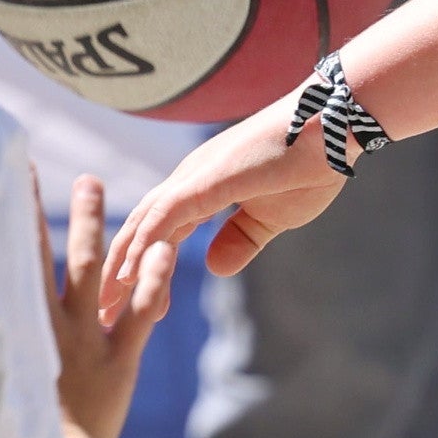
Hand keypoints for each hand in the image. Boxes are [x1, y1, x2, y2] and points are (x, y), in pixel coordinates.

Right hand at [42, 169, 167, 437]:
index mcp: (2, 335)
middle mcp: (38, 327)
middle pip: (35, 251)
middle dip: (37, 207)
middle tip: (48, 171)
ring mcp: (80, 339)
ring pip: (90, 267)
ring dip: (94, 224)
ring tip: (97, 186)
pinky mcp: (117, 362)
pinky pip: (139, 312)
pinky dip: (153, 280)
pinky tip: (166, 252)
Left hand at [104, 106, 347, 319]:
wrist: (337, 125)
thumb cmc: (311, 162)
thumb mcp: (272, 216)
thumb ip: (240, 240)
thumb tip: (214, 267)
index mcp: (203, 186)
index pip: (160, 232)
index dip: (140, 267)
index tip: (125, 303)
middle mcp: (190, 178)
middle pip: (141, 229)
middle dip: (118, 271)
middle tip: (101, 312)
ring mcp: (196, 175)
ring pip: (145, 224)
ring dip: (122, 266)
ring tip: (106, 303)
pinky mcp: (209, 178)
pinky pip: (166, 215)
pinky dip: (144, 245)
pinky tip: (130, 275)